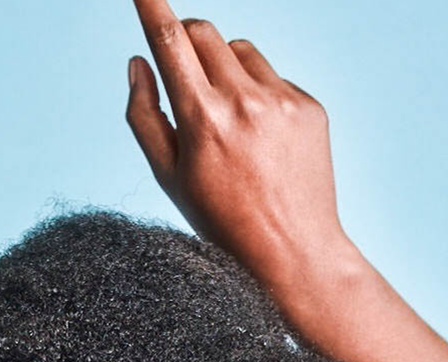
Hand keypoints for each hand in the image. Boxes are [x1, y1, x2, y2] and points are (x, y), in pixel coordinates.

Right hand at [126, 0, 349, 281]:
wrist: (292, 251)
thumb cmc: (221, 221)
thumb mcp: (170, 179)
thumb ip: (145, 117)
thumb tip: (137, 62)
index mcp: (203, 120)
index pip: (170, 41)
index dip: (152, 7)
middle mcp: (244, 102)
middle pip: (204, 33)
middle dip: (186, 39)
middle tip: (182, 71)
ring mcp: (282, 101)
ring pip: (240, 50)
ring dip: (223, 67)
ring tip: (225, 122)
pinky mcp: (309, 106)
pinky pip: (273, 76)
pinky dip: (257, 93)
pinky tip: (259, 140)